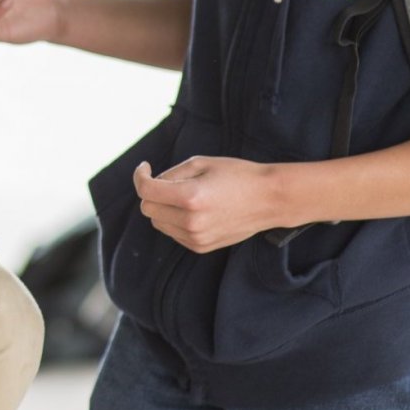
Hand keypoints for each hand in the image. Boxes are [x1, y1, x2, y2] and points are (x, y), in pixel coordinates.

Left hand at [134, 157, 282, 252]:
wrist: (268, 199)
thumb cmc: (237, 175)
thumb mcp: (202, 163)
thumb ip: (171, 173)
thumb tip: (152, 183)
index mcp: (190, 197)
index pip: (146, 191)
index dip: (140, 176)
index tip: (145, 167)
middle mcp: (190, 221)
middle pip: (148, 208)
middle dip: (152, 192)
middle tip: (169, 180)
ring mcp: (196, 237)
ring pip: (158, 222)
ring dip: (162, 207)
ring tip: (185, 195)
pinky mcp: (200, 247)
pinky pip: (173, 233)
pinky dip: (174, 220)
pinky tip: (193, 209)